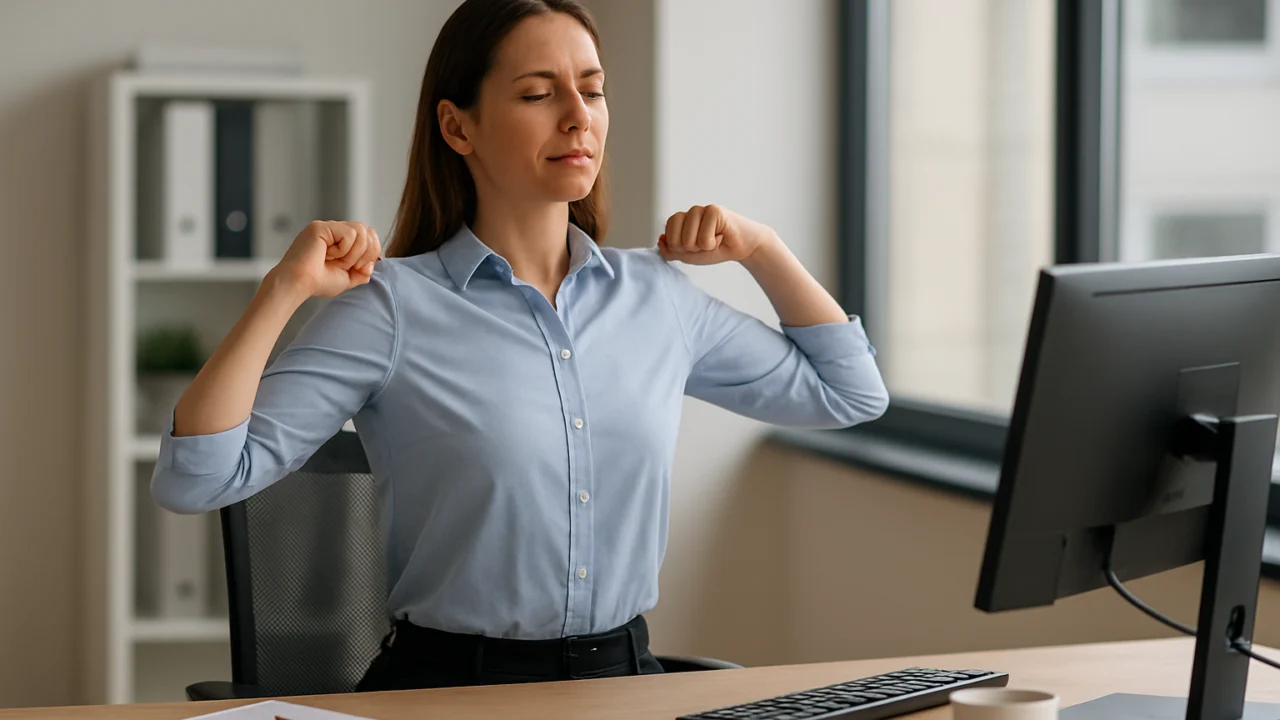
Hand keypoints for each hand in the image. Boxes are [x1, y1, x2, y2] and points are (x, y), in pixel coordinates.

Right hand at [268, 221, 382, 298]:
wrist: (298, 284)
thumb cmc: (317, 282)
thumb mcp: (348, 278)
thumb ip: (363, 270)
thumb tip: (374, 261)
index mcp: (341, 241)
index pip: (369, 236)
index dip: (372, 252)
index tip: (359, 269)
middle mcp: (335, 231)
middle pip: (368, 231)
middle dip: (366, 253)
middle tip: (349, 266)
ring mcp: (328, 227)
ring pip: (361, 230)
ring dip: (354, 253)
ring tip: (336, 261)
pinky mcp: (322, 226)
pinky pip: (350, 233)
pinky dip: (344, 249)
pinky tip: (328, 255)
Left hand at [658, 204, 778, 265]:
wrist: (742, 247)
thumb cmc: (717, 249)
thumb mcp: (689, 255)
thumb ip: (671, 250)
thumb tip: (661, 240)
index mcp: (682, 221)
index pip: (668, 235)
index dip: (681, 248)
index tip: (696, 247)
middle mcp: (689, 213)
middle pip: (675, 239)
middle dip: (691, 249)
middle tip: (705, 244)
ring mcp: (701, 210)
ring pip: (689, 240)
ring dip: (704, 247)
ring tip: (715, 239)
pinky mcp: (714, 211)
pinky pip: (704, 238)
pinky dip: (714, 244)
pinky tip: (722, 236)